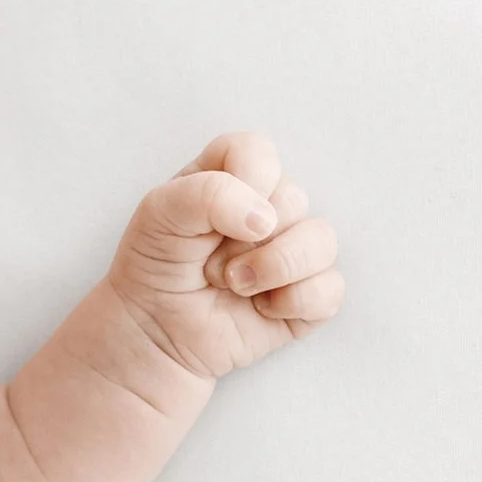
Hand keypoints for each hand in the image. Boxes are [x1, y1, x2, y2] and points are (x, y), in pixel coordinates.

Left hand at [105, 131, 346, 380]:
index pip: (258, 151)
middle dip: (243, 238)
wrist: (152, 330)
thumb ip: (208, 194)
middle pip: (293, 197)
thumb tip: (264, 219)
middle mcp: (267, 208)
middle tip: (208, 260)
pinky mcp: (306, 296)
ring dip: (271, 267)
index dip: (246, 177)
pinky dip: (291, 302)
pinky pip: (329, 290)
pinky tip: (260, 308)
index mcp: (230, 176)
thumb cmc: (156, 263)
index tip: (213, 214)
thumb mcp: (160, 213)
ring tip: (233, 284)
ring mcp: (290, 251)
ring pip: (322, 240)